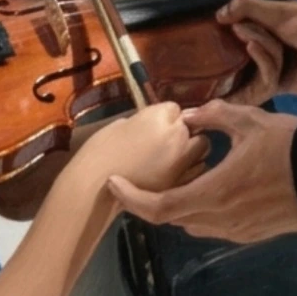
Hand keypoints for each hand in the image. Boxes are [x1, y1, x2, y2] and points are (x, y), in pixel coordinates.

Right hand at [83, 102, 209, 192]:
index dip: (165, 117)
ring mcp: (183, 160)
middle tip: (164, 141)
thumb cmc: (100, 152)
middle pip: (193, 127)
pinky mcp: (182, 183)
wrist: (95, 188)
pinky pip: (196, 169)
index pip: (175, 108)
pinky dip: (190, 169)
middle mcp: (177, 135)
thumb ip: (147, 121)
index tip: (154, 126)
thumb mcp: (122, 124)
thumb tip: (157, 123)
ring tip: (171, 157)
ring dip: (190, 149)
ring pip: (201, 148)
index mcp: (160, 117)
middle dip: (183, 131)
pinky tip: (173, 173)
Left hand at [107, 100, 296, 243]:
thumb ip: (213, 115)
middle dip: (153, 200)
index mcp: (214, 193)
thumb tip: (188, 115)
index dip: (131, 198)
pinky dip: (201, 210)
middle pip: (172, 218)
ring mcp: (237, 232)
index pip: (159, 207)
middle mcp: (220, 220)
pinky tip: (210, 187)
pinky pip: (214, 227)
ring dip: (179, 205)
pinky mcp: (252, 235)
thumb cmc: (289, 146)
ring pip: (192, 224)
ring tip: (179, 178)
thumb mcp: (249, 121)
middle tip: (144, 177)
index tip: (113, 184)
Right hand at [217, 0, 296, 96]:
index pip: (233, 22)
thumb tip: (218, 13)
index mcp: (263, 20)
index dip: (224, 22)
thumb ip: (249, 7)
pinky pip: (256, 86)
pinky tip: (267, 70)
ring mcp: (266, 64)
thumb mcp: (281, 12)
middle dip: (243, 39)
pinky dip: (260, 76)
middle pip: (236, 46)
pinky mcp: (274, 85)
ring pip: (246, 65)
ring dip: (261, 55)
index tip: (212, 23)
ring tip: (272, 48)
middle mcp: (261, 41)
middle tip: (243, 34)